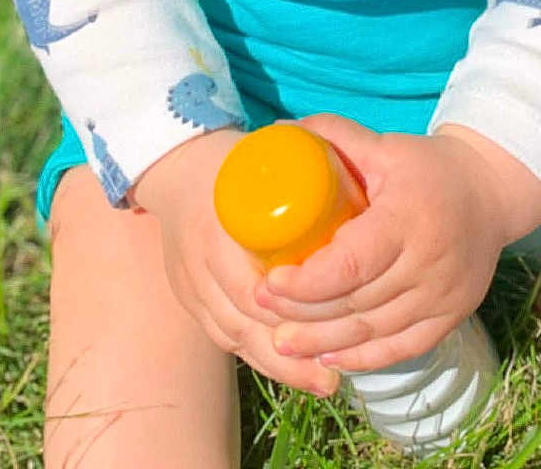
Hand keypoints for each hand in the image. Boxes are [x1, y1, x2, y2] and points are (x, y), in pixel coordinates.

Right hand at [132, 129, 340, 396]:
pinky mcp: (189, 300)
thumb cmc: (232, 162)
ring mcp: (190, 287)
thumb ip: (308, 167)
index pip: (251, 292)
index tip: (331, 326)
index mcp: (218, 231)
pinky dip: (259, 357)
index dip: (291, 314)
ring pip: (235, 339)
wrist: (178, 169)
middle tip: (335, 372)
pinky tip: (292, 369)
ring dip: (280, 366)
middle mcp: (199, 265)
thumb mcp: (265, 159)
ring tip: (323, 381)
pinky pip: (223, 338)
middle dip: (292, 355)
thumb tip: (363, 188)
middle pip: (245, 325)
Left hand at [255, 115, 540, 372]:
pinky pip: (402, 348)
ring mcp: (444, 296)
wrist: (491, 192)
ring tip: (282, 341)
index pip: (351, 264)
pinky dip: (363, 358)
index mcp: (408, 219)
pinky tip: (329, 358)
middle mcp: (429, 263)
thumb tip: (280, 133)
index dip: (307, 282)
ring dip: (324, 343)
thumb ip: (335, 137)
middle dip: (303, 313)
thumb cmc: (429, 167)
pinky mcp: (451, 316)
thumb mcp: (385, 146)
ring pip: (375, 331)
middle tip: (262, 306)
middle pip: (357, 303)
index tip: (271, 280)